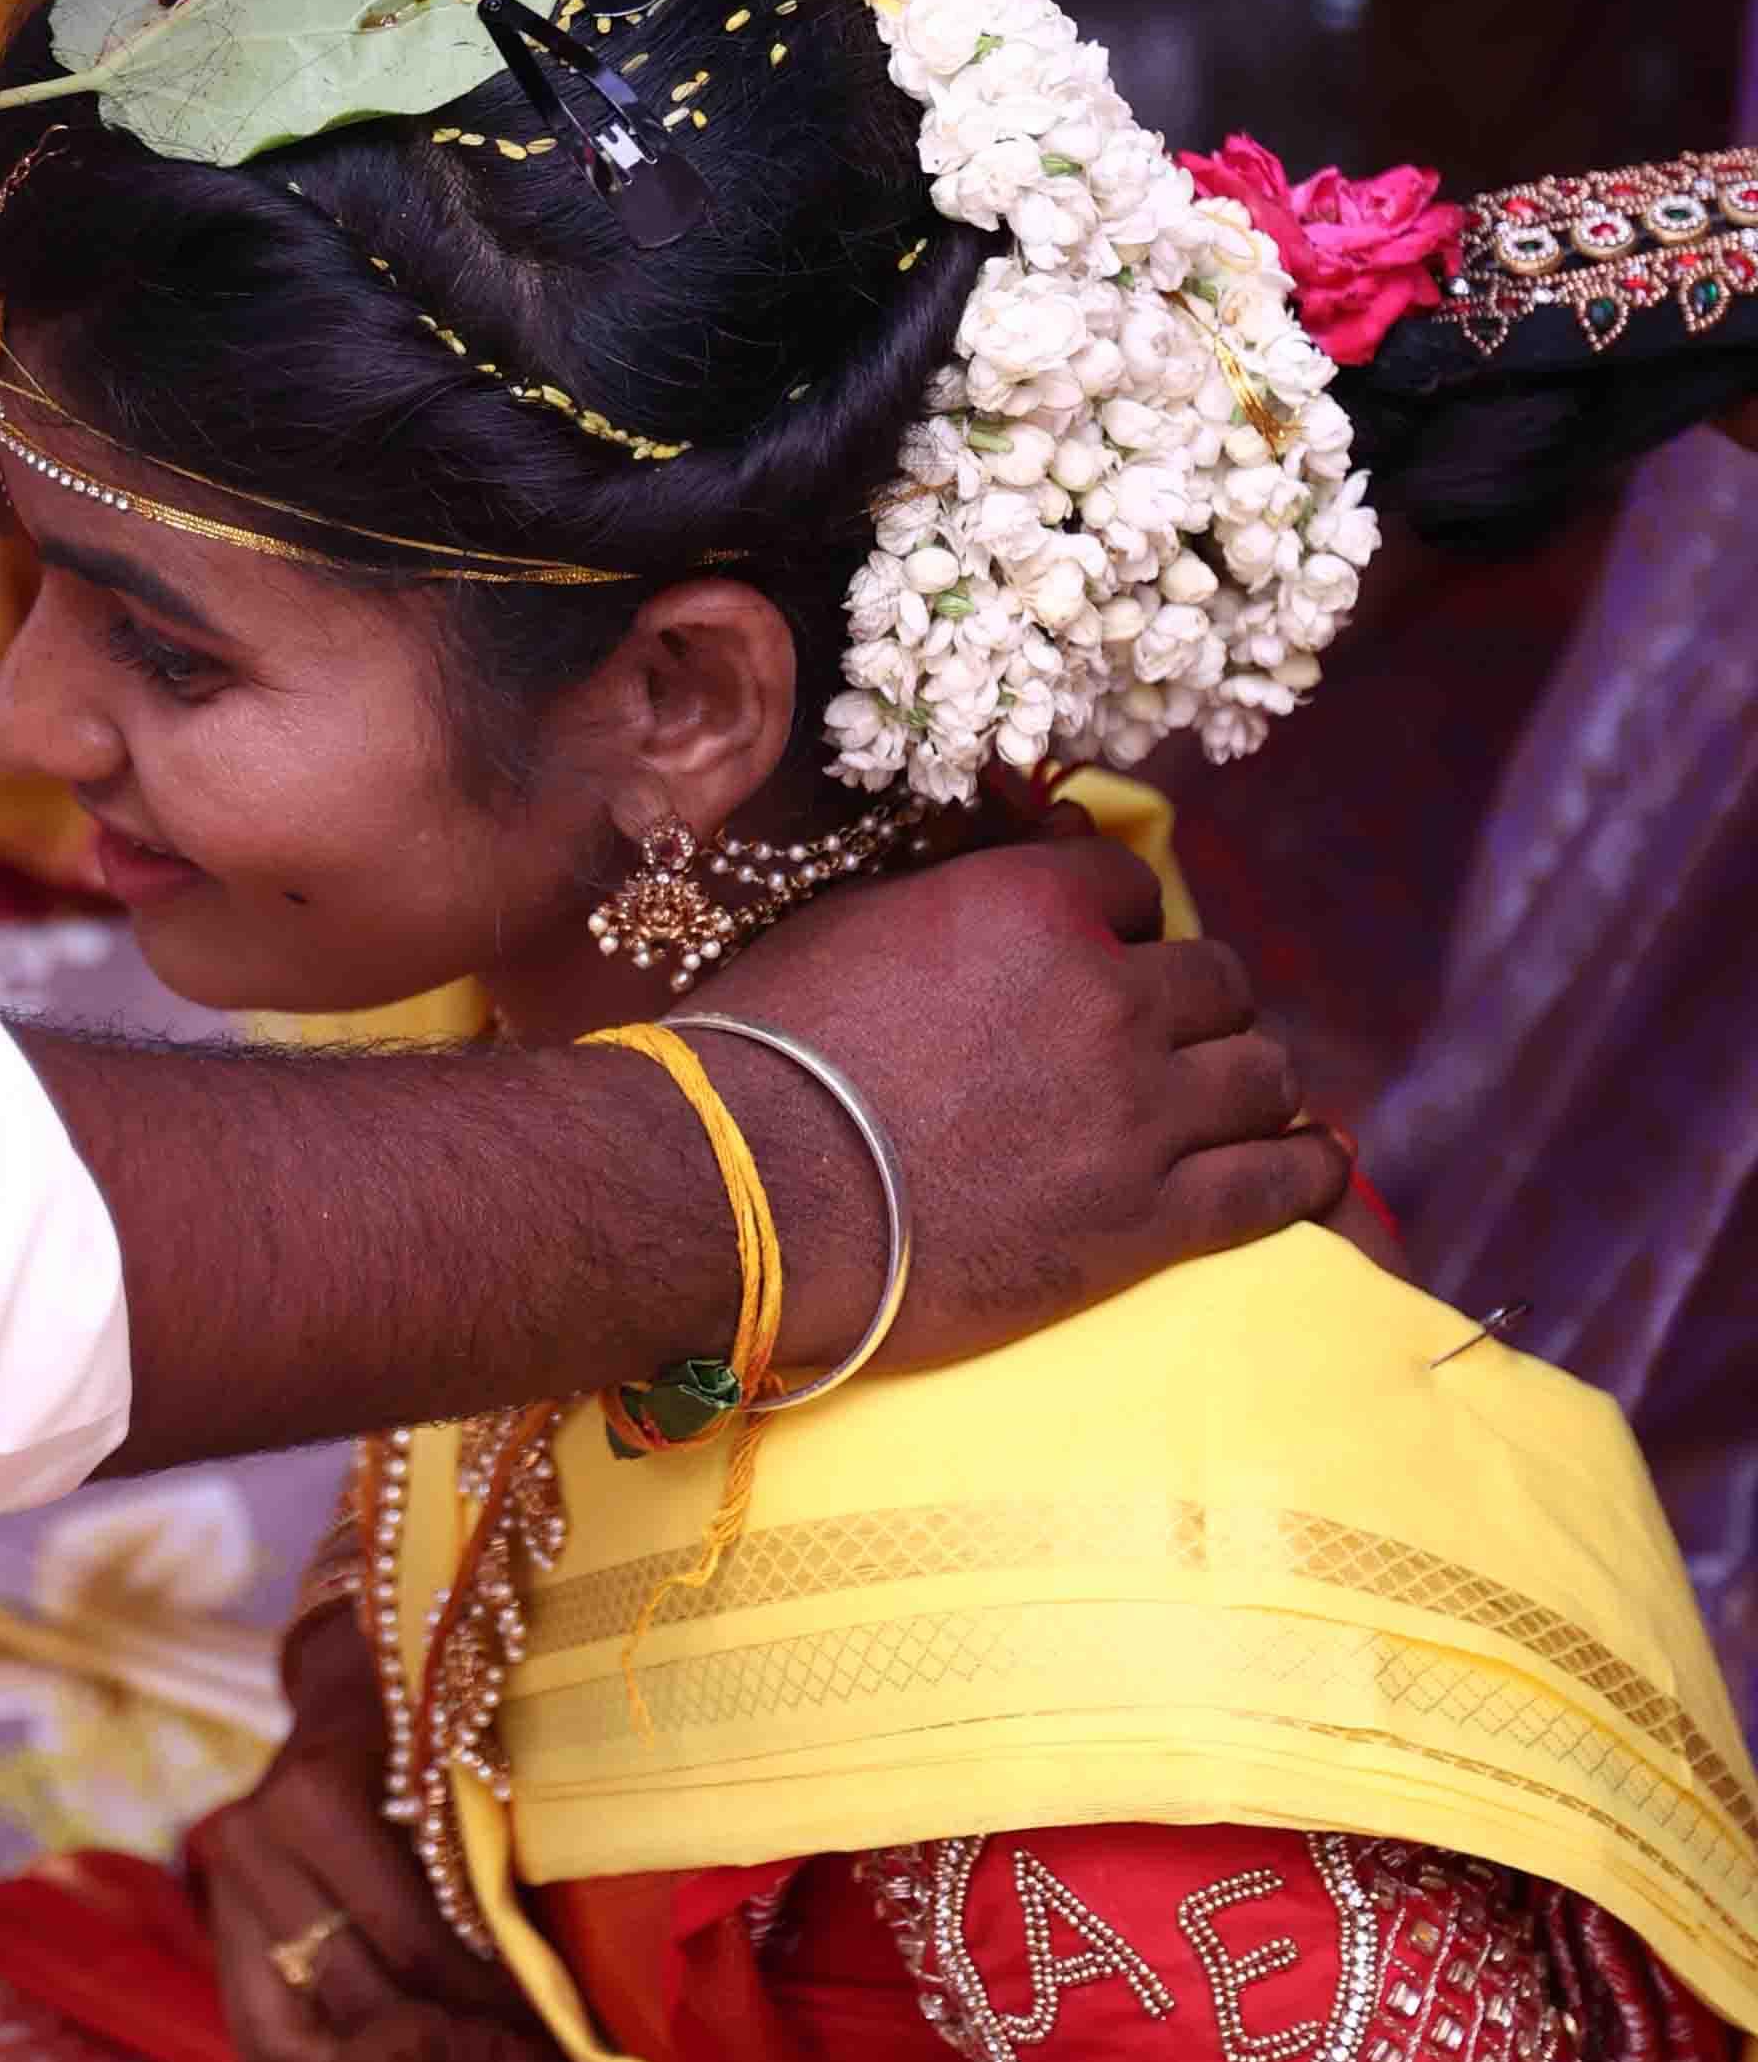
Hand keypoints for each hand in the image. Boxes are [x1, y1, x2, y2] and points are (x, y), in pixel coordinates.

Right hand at [188, 1610, 525, 2061]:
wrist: (349, 1690)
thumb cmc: (436, 1728)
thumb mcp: (471, 1770)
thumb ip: (496, 1870)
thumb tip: (563, 1989)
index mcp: (317, 1800)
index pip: (417, 1948)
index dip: (493, 2012)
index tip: (560, 2046)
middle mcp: (254, 1846)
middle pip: (359, 2002)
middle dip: (447, 2054)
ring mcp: (224, 1891)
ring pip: (294, 2042)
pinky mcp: (220, 1930)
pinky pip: (262, 2037)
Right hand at [725, 817, 1339, 1375]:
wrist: (744, 1194)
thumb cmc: (767, 1053)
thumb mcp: (855, 924)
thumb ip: (962, 888)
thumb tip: (1048, 841)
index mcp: (1033, 906)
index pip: (1134, 885)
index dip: (1122, 924)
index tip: (1107, 957)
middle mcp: (1107, 994)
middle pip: (1215, 979)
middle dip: (1191, 1004)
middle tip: (1160, 1042)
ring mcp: (1139, 1111)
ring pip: (1260, 1070)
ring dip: (1245, 1080)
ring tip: (1230, 1104)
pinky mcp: (1149, 1220)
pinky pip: (1275, 1185)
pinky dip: (1307, 1168)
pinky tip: (1318, 1161)